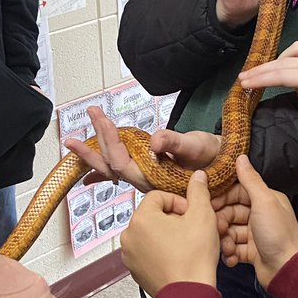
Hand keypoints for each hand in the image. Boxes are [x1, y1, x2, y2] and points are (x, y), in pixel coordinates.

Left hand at [65, 108, 220, 192]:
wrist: (226, 175)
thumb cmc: (212, 161)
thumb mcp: (197, 148)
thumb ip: (175, 144)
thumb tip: (154, 141)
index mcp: (153, 178)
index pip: (122, 162)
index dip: (110, 139)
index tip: (102, 117)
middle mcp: (144, 181)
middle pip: (110, 165)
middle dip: (94, 142)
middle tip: (87, 115)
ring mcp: (143, 180)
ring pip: (111, 170)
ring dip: (92, 154)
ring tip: (72, 142)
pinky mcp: (146, 175)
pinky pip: (119, 174)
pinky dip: (102, 170)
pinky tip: (88, 174)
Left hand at [120, 171, 219, 296]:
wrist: (189, 294)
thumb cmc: (194, 257)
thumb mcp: (203, 216)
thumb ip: (198, 191)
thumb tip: (197, 176)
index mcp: (141, 218)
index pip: (158, 196)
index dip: (178, 202)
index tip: (191, 214)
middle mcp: (129, 235)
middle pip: (152, 215)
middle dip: (173, 218)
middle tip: (191, 229)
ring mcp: (129, 255)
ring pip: (150, 234)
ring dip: (167, 234)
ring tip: (185, 244)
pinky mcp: (134, 270)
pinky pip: (147, 252)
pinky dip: (160, 251)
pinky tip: (177, 258)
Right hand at [213, 155, 297, 288]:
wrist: (286, 270)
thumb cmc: (279, 235)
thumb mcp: (264, 202)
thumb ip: (250, 180)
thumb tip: (241, 157)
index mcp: (266, 200)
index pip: (238, 192)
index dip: (223, 197)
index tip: (210, 203)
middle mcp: (260, 215)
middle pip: (231, 212)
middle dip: (221, 221)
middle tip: (217, 229)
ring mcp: (255, 234)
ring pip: (230, 231)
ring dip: (225, 240)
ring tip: (227, 248)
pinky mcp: (251, 251)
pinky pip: (233, 248)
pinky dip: (230, 253)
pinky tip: (231, 258)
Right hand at [239, 40, 297, 125]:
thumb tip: (295, 87)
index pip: (281, 75)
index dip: (259, 79)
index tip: (243, 84)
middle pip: (283, 61)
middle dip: (261, 70)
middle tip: (243, 78)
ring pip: (294, 49)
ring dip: (278, 60)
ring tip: (268, 73)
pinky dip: (294, 53)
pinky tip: (291, 63)